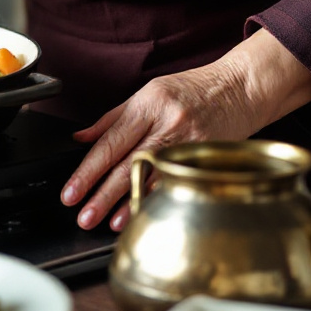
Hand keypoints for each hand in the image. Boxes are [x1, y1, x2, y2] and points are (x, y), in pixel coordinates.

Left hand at [60, 30, 310, 230]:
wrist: (239, 88)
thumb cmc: (192, 90)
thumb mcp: (148, 93)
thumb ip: (112, 118)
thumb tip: (80, 138)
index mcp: (148, 104)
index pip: (110, 142)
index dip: (87, 170)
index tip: (71, 192)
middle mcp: (167, 122)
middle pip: (128, 163)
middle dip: (102, 193)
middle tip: (83, 215)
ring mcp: (189, 142)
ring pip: (153, 177)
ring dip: (128, 203)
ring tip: (107, 222)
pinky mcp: (206, 157)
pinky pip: (176, 182)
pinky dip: (156, 200)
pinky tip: (142, 213)